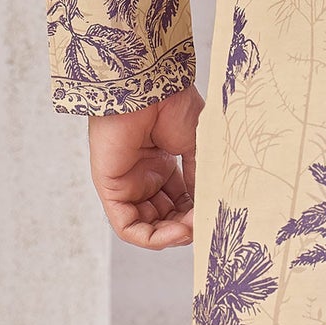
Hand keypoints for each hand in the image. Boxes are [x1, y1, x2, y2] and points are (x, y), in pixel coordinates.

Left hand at [88, 88, 200, 247]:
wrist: (149, 86)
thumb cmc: (171, 104)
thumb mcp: (196, 146)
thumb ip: (199, 180)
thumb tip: (207, 209)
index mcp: (162, 162)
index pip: (179, 201)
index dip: (197, 213)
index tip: (214, 215)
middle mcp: (143, 174)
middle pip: (165, 216)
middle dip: (186, 226)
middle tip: (205, 225)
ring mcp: (127, 182)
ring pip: (147, 226)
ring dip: (172, 235)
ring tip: (192, 230)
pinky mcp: (110, 189)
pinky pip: (128, 227)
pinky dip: (152, 238)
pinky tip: (176, 233)